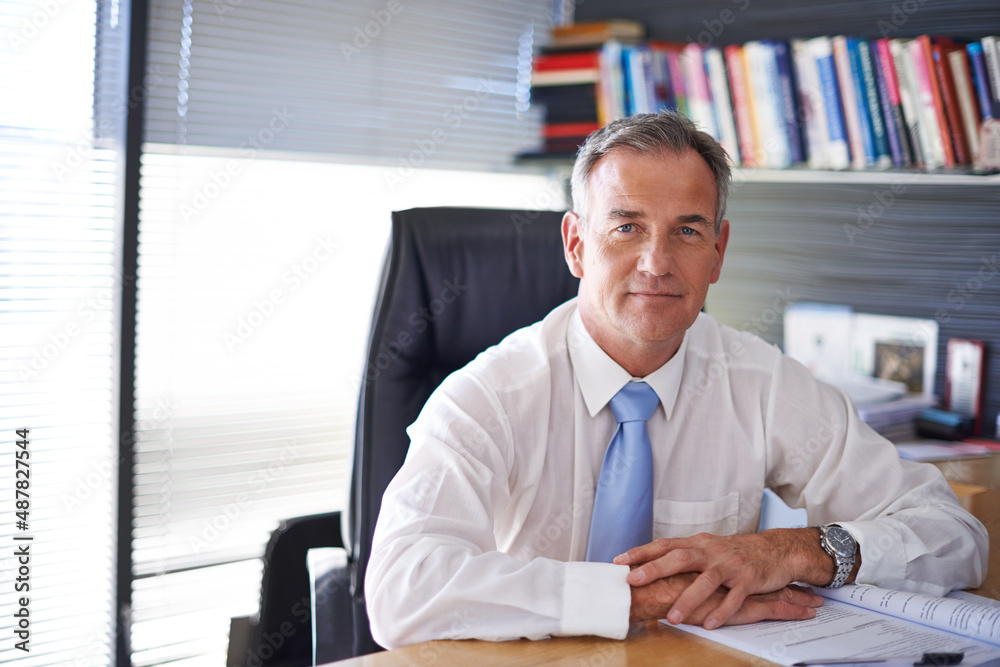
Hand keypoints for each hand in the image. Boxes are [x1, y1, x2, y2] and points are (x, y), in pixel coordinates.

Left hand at [617, 529, 831, 629]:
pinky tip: (710, 624)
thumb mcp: (707, 548)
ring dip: (687, 599)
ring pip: (706, 581)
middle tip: (634, 580)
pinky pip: (735, 597)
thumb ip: (683, 555)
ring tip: (672, 617)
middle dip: (655, 569)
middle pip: (680, 557)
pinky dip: (722, 611)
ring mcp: (730, 565)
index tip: (619, 561)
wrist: (776, 550)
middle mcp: (711, 552)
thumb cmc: (735, 552)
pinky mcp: (749, 579)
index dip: (642, 552)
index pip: (664, 545)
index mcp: (698, 544)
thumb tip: (650, 563)